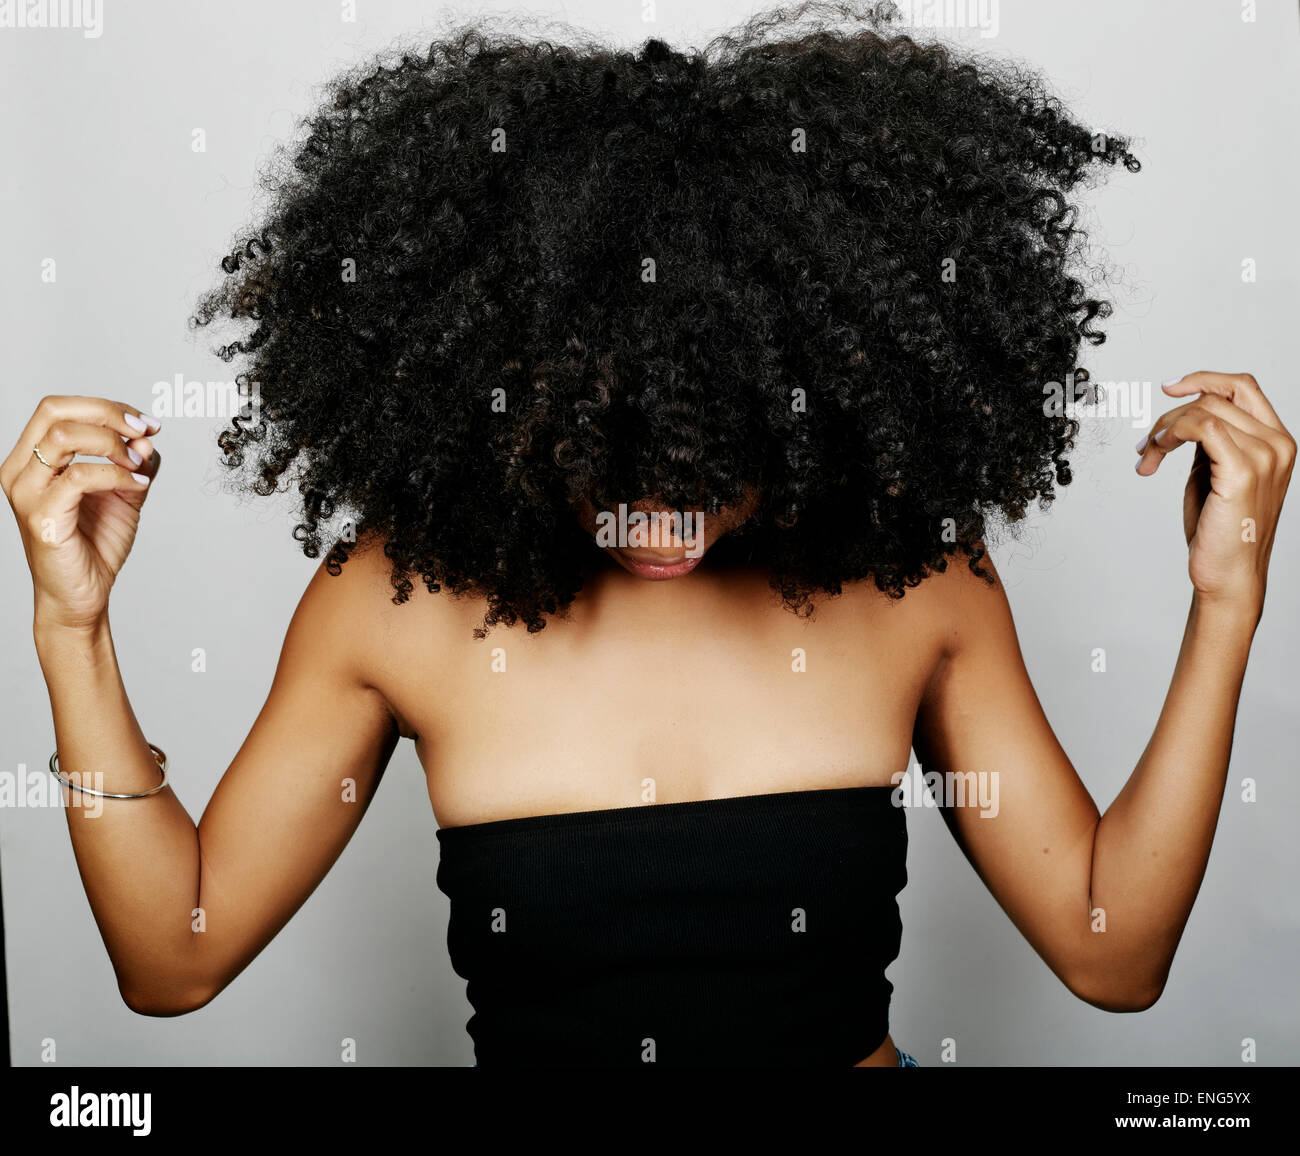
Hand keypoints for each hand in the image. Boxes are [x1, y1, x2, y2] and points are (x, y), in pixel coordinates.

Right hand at [1, 395, 161, 632]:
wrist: (83, 595)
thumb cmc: (95, 544)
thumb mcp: (124, 493)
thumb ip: (134, 463)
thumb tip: (146, 437)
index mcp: (32, 459)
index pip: (58, 408)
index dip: (106, 407)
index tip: (146, 423)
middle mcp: (20, 471)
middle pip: (54, 411)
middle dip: (107, 413)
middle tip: (143, 430)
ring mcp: (27, 493)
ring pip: (62, 438)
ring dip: (111, 443)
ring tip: (137, 463)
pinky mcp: (43, 517)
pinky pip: (79, 477)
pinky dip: (116, 474)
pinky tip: (138, 485)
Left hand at [1136, 371, 1292, 609]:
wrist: (1228, 574)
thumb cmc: (1221, 532)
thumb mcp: (1216, 474)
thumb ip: (1212, 443)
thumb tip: (1188, 417)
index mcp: (1277, 442)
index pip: (1244, 387)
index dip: (1204, 379)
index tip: (1169, 387)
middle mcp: (1278, 445)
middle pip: (1218, 396)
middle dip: (1172, 413)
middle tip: (1147, 443)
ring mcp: (1265, 456)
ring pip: (1204, 410)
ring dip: (1165, 429)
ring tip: (1147, 456)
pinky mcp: (1243, 471)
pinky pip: (1202, 427)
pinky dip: (1171, 433)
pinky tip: (1156, 453)